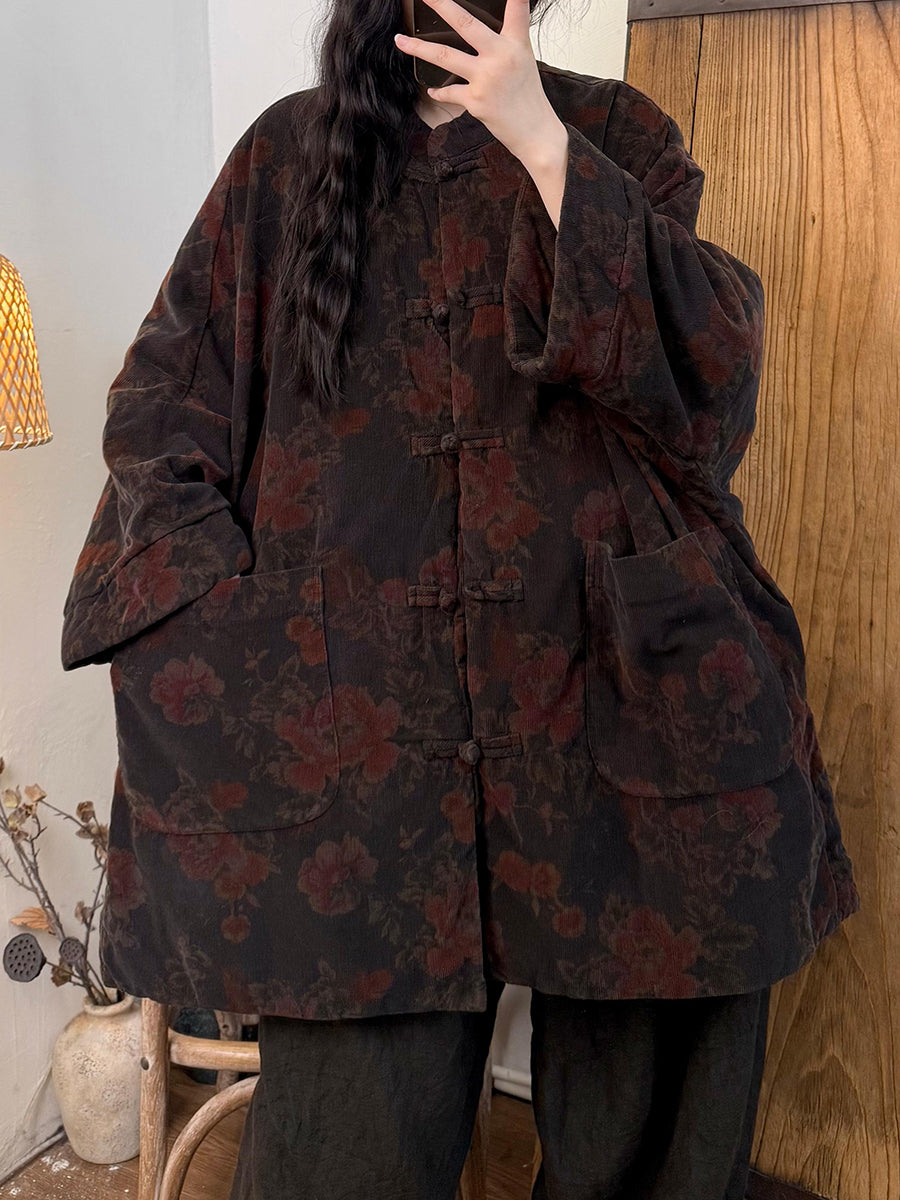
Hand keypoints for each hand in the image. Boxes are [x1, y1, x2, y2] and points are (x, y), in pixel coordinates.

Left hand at [394, 0, 567, 170]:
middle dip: (441, 5)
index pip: (516, 7)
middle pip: (465, 24)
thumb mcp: (524, 59)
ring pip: (445, 56)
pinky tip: (433, 90)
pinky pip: (449, 92)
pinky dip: (439, 92)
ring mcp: (486, 78)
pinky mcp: (475, 101)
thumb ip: (509, 36)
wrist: (535, 132)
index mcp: (515, 43)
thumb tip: (487, 27)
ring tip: (400, 40)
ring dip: (418, 48)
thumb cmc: (528, 95)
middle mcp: (500, 56)